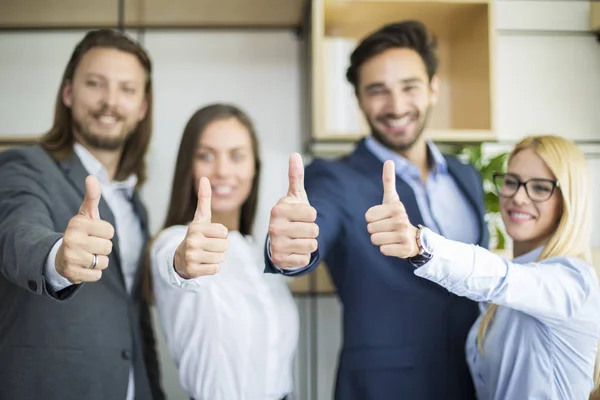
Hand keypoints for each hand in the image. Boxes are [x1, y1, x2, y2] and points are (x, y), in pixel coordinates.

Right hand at [56, 175, 114, 283]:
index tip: (94, 233)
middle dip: (102, 248)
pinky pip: (98, 275)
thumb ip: (92, 196)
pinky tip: (84, 267)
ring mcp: (71, 257)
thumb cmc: (81, 233)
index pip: (110, 231)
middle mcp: (71, 239)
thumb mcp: (86, 214)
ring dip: (99, 261)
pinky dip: (94, 273)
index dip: (105, 233)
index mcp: (77, 224)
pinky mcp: (72, 274)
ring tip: (87, 256)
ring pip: (103, 262)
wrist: (61, 257)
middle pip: (108, 247)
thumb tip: (91, 177)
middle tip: (90, 246)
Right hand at [174, 177, 227, 278]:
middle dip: (220, 247)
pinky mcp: (193, 270)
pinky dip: (212, 268)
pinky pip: (216, 269)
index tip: (210, 235)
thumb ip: (204, 199)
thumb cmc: (196, 236)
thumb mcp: (200, 218)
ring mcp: (191, 256)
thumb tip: (204, 178)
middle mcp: (192, 241)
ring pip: (221, 258)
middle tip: (208, 247)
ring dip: (216, 258)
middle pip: (224, 246)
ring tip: (205, 254)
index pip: (224, 232)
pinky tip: (203, 263)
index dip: (221, 235)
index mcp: (196, 227)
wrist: (180, 258)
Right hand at [268, 153, 318, 268]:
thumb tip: (294, 154)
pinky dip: (303, 256)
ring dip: (309, 243)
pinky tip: (294, 250)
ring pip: (311, 245)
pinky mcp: (280, 260)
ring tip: (298, 239)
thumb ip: (296, 176)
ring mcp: (276, 245)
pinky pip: (305, 259)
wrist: (278, 240)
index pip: (312, 214)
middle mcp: (274, 228)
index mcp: (278, 210)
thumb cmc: (290, 216)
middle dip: (311, 231)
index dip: (311, 216)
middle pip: (314, 230)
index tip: (300, 216)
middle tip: (300, 229)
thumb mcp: (294, 197)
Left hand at [365, 160, 418, 258]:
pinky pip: (383, 250)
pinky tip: (395, 245)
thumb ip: (389, 180)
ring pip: (375, 240)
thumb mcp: (392, 199)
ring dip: (380, 240)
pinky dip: (386, 249)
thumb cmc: (397, 217)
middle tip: (388, 229)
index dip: (373, 219)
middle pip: (370, 229)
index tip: (384, 218)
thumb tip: (389, 160)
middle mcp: (401, 220)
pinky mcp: (404, 250)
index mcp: (396, 207)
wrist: (414, 239)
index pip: (368, 216)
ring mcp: (404, 235)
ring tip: (391, 236)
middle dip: (376, 230)